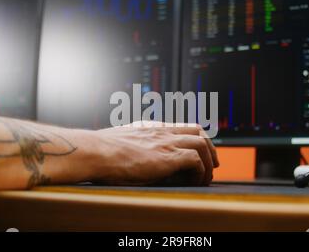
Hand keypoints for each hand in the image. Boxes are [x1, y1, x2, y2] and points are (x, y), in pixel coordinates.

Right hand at [91, 122, 218, 185]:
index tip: (199, 152)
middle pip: (198, 130)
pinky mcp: (168, 156)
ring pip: (202, 143)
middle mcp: (162, 131)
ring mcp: (166, 142)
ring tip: (206, 176)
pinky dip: (200, 171)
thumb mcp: (122, 144)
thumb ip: (136, 147)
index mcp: (152, 128)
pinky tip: (195, 181)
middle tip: (213, 163)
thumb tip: (143, 160)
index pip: (182, 127)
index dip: (196, 139)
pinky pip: (196, 160)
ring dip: (208, 161)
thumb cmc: (101, 152)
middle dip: (210, 147)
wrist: (95, 152)